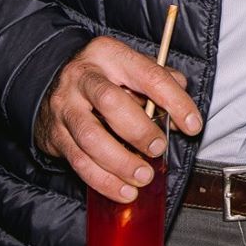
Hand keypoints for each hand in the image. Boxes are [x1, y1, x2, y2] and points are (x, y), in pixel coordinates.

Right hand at [35, 35, 201, 201]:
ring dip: (121, 162)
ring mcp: (65, 106)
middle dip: (139, 130)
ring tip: (144, 177)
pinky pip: (79, 161)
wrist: (52, 87)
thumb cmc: (104, 79)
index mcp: (108, 53)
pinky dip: (104, 181)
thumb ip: (160, 84)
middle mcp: (82, 77)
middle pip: (110, 102)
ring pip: (90, 137)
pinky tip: (124, 191)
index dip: (174, 101)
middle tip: (158, 148)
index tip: (193, 125)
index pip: (148, 74)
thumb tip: (184, 110)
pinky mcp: (54, 135)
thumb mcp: (131, 69)